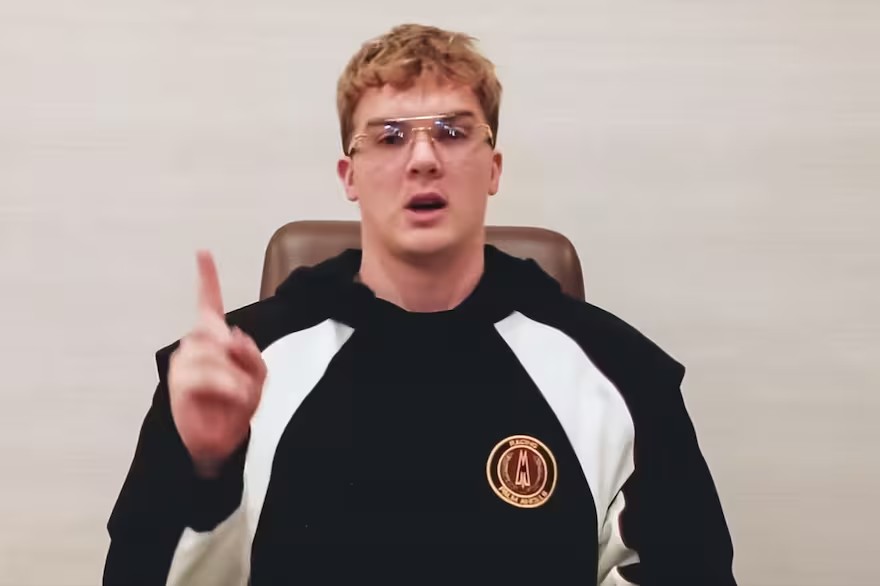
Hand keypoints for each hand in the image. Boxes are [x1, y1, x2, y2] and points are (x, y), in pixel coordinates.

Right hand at [168, 251, 266, 477]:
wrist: (219, 440)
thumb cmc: (236, 406)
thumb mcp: (257, 376)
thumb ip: (250, 354)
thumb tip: (234, 336)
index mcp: (213, 339)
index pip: (208, 303)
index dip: (206, 278)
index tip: (203, 253)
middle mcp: (194, 345)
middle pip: (218, 331)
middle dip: (240, 354)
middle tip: (249, 381)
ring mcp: (183, 363)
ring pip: (215, 354)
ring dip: (237, 376)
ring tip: (243, 395)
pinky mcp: (179, 384)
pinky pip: (205, 375)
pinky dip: (228, 384)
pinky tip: (235, 395)